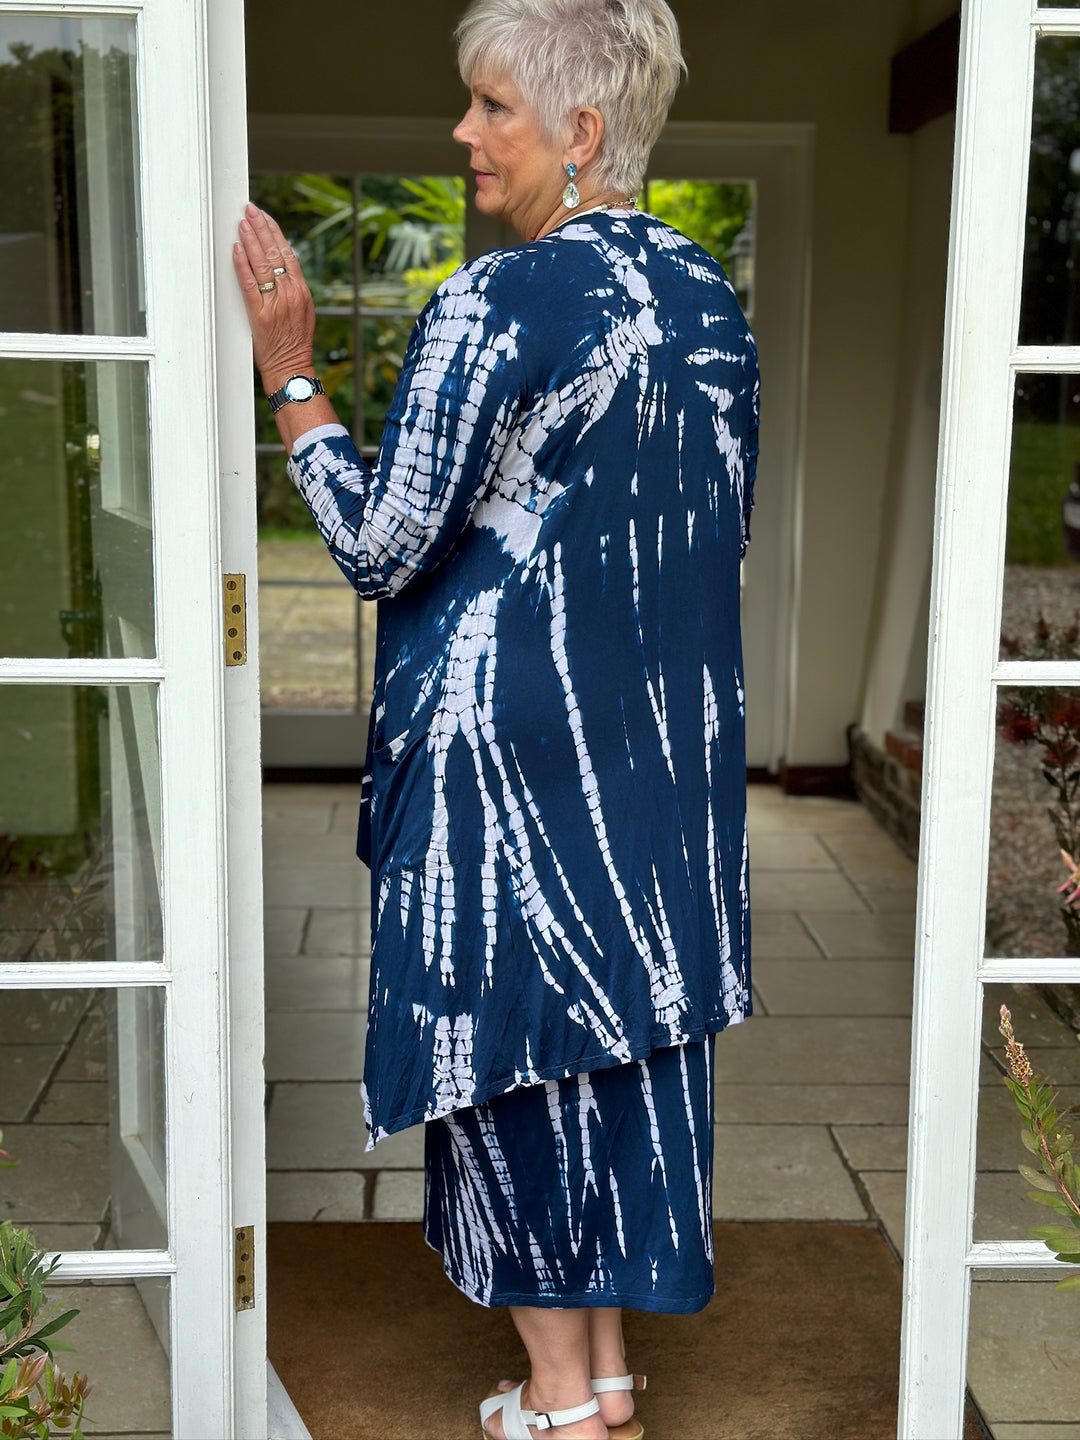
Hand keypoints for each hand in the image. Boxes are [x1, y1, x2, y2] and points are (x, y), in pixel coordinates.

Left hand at [233, 203, 315, 393]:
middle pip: (275, 253)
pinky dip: (242, 264)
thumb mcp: (303, 312)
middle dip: (261, 228)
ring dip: (251, 240)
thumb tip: (282, 267)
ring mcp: (275, 303)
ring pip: (262, 264)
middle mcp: (290, 293)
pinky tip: (236, 250)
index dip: (275, 232)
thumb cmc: (294, 343)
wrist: (291, 367)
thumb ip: (294, 289)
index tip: (264, 217)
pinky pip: (249, 283)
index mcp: (301, 291)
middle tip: (249, 209)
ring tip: (241, 222)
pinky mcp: (259, 313)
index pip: (288, 254)